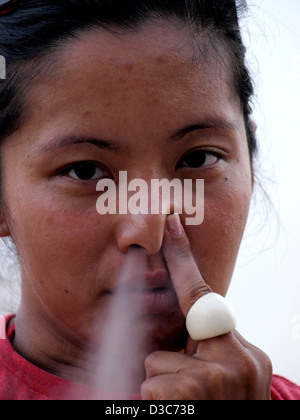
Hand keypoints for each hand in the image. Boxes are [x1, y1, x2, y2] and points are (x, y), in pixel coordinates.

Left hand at [141, 214, 272, 399]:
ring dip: (162, 386)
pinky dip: (153, 402)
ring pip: (156, 364)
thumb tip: (181, 330)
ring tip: (185, 409)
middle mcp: (238, 361)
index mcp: (244, 352)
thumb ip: (206, 350)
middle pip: (176, 336)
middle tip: (194, 392)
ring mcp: (217, 381)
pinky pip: (149, 386)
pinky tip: (175, 413)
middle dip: (173, 361)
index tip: (170, 225)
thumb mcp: (222, 377)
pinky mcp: (191, 397)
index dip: (184, 258)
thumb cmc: (220, 410)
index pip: (207, 294)